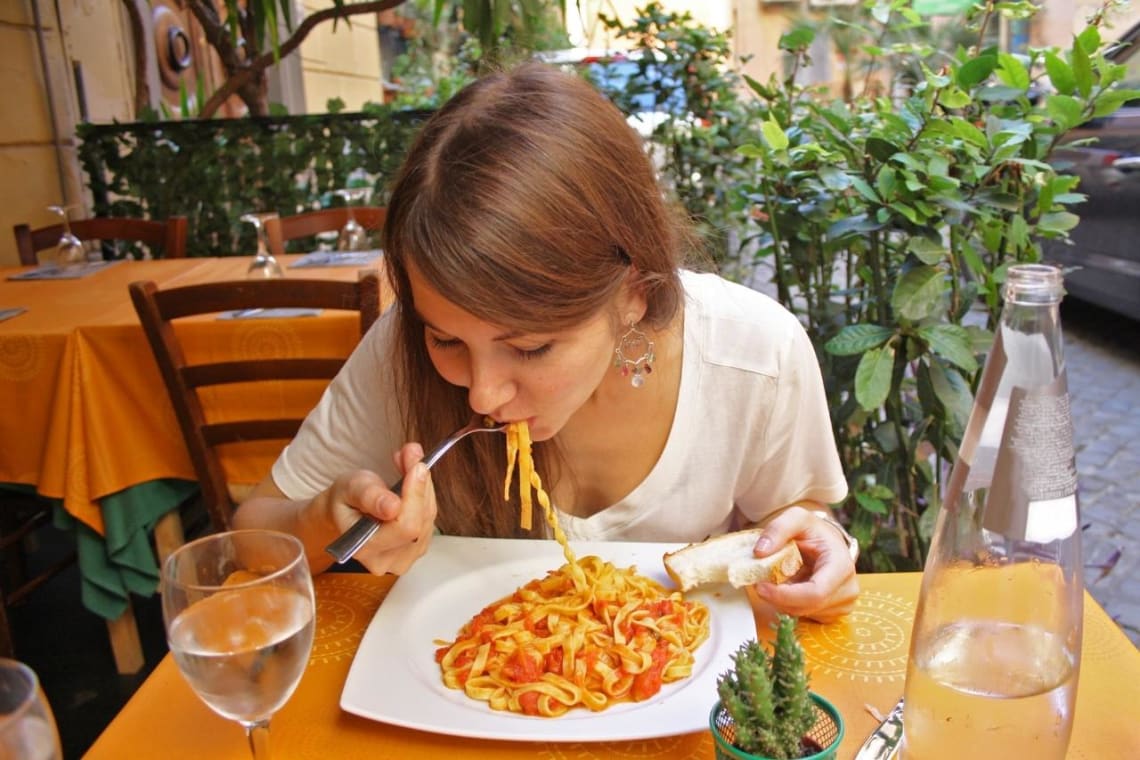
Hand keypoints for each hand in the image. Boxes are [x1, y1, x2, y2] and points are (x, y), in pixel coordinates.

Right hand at [320, 442, 437, 575]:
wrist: (345, 513)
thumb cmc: (344, 501)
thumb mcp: (349, 489)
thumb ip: (369, 496)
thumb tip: (392, 506)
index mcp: (365, 548)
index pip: (404, 526)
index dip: (414, 495)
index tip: (416, 466)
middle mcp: (387, 560)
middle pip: (420, 522)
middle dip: (420, 485)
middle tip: (412, 454)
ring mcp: (404, 558)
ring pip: (428, 518)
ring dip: (423, 488)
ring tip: (408, 463)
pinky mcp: (416, 549)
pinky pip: (430, 519)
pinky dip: (424, 496)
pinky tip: (413, 482)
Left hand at [750, 505, 858, 622]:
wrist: (826, 542)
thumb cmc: (813, 530)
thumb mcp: (796, 518)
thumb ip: (778, 529)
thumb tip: (760, 552)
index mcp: (842, 566)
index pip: (815, 593)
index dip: (785, 595)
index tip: (760, 587)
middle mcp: (847, 589)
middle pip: (806, 606)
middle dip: (777, 598)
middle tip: (759, 583)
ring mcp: (842, 604)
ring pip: (802, 613)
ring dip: (782, 600)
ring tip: (778, 578)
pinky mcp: (832, 613)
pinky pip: (804, 615)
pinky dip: (789, 603)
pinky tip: (789, 586)